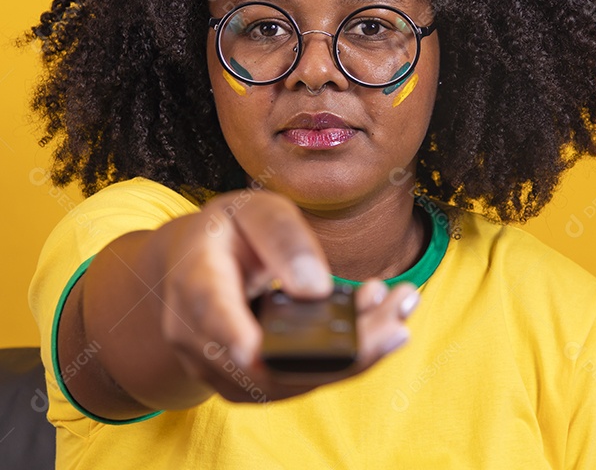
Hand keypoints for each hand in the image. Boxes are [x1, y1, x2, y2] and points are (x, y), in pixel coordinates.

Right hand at [154, 189, 419, 403]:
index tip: (305, 343)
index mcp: (194, 283)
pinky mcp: (246, 385)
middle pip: (269, 365)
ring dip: (354, 354)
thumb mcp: (254, 211)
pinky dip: (343, 359)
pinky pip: (296, 382)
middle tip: (401, 305)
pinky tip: (382, 325)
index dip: (251, 341)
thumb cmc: (231, 232)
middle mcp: (197, 338)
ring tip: (401, 308)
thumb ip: (283, 238)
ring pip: (288, 382)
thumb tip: (318, 290)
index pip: (214, 318)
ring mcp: (218, 370)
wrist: (199, 264)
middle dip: (344, 346)